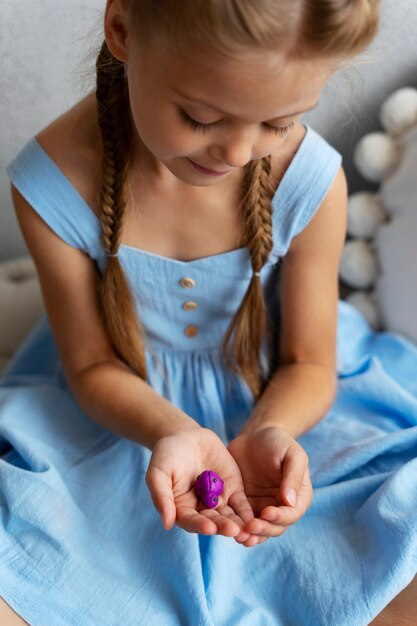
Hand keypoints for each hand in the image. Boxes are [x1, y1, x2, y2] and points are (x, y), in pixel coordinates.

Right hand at [146, 426, 255, 541]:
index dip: (200, 525)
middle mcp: (200, 509)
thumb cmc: (166, 455)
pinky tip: (254, 518)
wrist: (185, 436)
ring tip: (246, 529)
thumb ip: (162, 497)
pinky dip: (246, 512)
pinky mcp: (232, 490)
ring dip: (237, 523)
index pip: (191, 521)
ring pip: (228, 515)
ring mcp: (218, 500)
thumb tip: (167, 523)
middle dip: (223, 526)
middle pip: (212, 521)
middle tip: (233, 530)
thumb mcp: (158, 473)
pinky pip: (240, 503)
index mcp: (181, 509)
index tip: (209, 529)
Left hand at [227, 426, 312, 546]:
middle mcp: (281, 507)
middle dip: (263, 529)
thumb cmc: (278, 442)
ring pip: (258, 529)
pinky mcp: (245, 506)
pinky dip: (236, 525)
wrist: (256, 436)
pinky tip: (227, 527)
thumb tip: (290, 502)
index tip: (266, 513)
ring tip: (239, 536)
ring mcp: (262, 508)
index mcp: (298, 497)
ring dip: (250, 535)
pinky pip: (241, 520)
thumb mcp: (292, 454)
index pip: (292, 514)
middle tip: (249, 528)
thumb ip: (293, 476)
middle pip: (275, 526)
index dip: (280, 517)